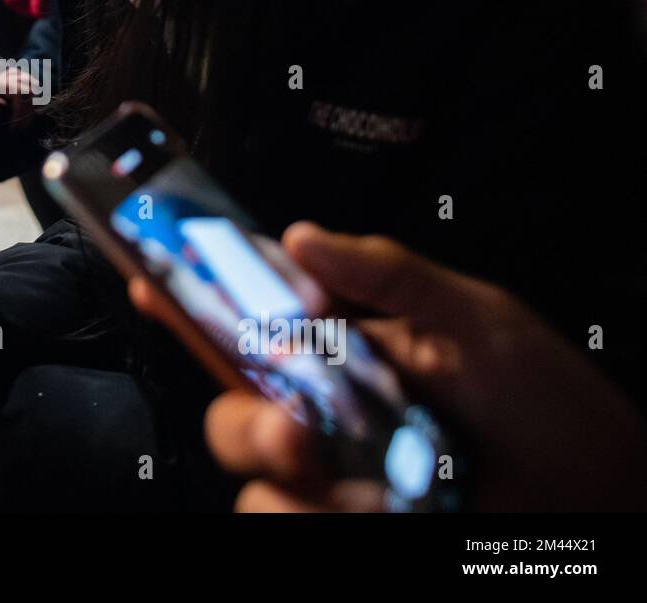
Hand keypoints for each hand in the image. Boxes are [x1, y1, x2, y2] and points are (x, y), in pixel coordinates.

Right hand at [131, 222, 646, 510]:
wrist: (605, 496)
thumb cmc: (548, 402)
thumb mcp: (472, 316)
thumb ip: (387, 273)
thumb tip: (299, 233)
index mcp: (342, 345)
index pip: (248, 315)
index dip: (189, 297)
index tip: (148, 280)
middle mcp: (324, 407)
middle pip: (229, 406)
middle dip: (245, 421)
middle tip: (294, 432)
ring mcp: (333, 472)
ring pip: (250, 474)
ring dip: (291, 480)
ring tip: (367, 487)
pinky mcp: (345, 515)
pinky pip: (284, 514)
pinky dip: (319, 514)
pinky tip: (384, 509)